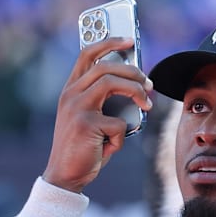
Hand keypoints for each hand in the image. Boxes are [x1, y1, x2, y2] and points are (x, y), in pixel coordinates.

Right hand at [42, 38, 153, 192]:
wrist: (66, 175)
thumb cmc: (85, 147)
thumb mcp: (93, 118)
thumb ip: (106, 102)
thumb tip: (139, 88)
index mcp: (71, 90)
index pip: (87, 54)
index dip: (108, 42)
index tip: (128, 40)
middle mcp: (70, 94)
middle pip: (106, 66)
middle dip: (133, 71)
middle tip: (149, 84)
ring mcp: (76, 108)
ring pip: (112, 83)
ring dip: (136, 91)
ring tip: (147, 104)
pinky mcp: (85, 124)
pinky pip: (117, 123)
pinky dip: (121, 136)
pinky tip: (112, 146)